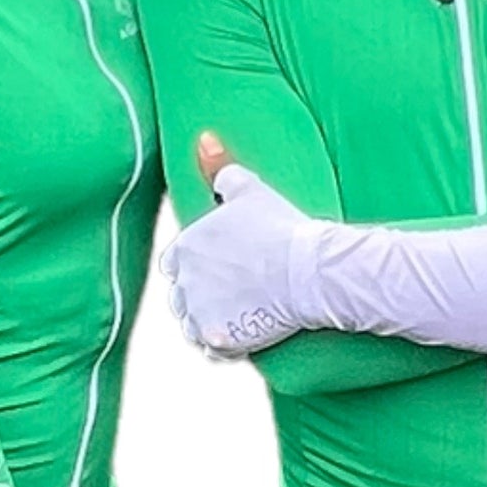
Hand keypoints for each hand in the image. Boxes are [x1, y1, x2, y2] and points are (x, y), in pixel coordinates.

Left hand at [161, 133, 324, 357]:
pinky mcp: (217, 338)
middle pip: (183, 294)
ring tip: (241, 314)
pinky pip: (211, 348)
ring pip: (193, 323)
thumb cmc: (282, 227)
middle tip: (236, 292)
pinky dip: (224, 344)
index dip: (197, 265)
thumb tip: (204, 138)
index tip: (222, 267)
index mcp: (185, 246)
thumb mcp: (250, 190)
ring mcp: (199, 312)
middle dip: (202, 295)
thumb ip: (221, 167)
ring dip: (210, 321)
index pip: (176, 260)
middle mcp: (183, 281)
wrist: (310, 270)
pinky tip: (244, 334)